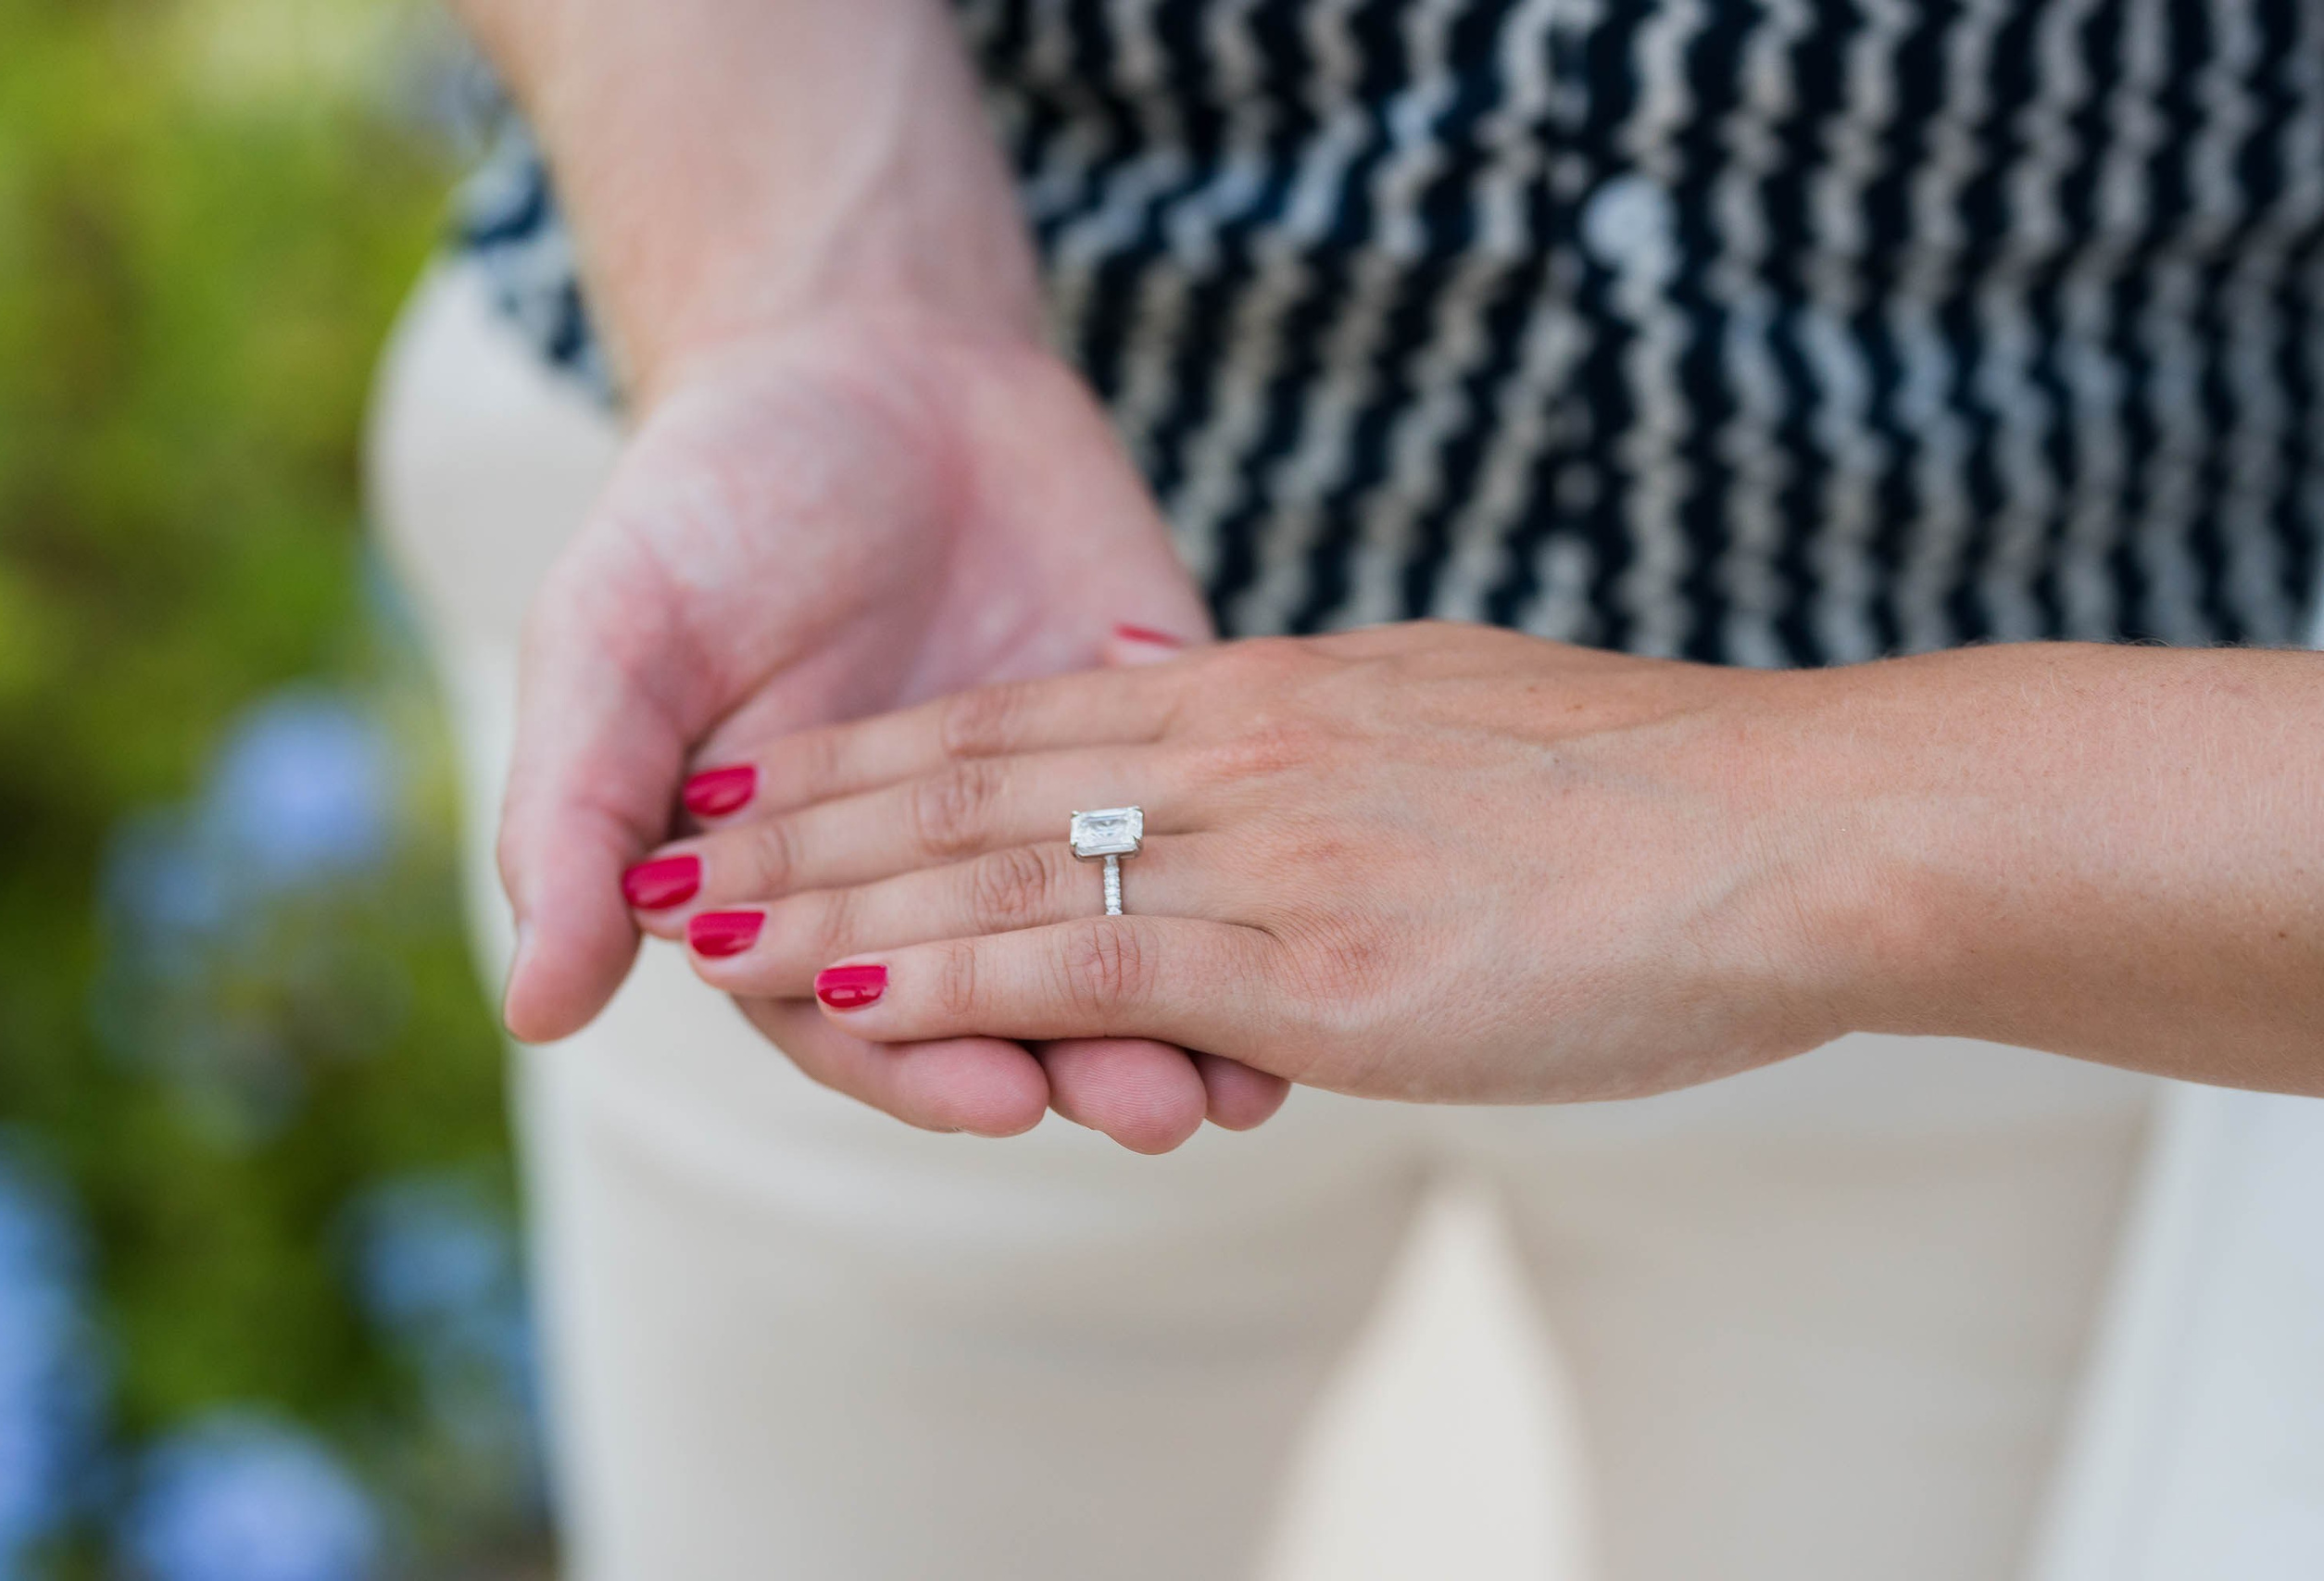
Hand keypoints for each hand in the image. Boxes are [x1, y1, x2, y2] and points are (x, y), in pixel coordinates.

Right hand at [497, 311, 1289, 1146]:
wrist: (868, 358)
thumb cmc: (709, 507)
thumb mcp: (612, 643)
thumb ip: (576, 819)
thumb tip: (537, 1007)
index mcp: (792, 884)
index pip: (854, 1015)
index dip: (920, 1062)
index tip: (995, 1096)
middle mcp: (928, 875)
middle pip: (999, 1009)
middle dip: (1073, 1058)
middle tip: (1150, 1103)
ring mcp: (1047, 812)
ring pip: (1109, 947)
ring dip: (1175, 1017)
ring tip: (1238, 1075)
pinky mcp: (1145, 741)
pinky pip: (1198, 842)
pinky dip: (1245, 897)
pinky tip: (1315, 950)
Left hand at [622, 622, 1870, 1104]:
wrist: (1795, 829)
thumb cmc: (1647, 795)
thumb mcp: (1441, 708)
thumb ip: (1302, 715)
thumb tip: (1178, 677)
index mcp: (1274, 690)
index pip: (1028, 714)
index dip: (884, 750)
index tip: (775, 770)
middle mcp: (1243, 747)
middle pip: (976, 777)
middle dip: (814, 820)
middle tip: (677, 846)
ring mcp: (1270, 847)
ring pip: (1001, 868)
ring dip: (835, 904)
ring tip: (700, 929)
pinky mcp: (1313, 958)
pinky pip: (1088, 963)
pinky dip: (952, 980)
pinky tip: (847, 997)